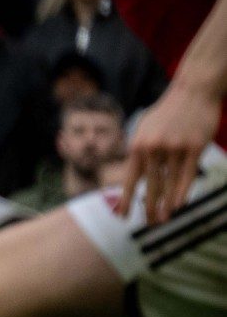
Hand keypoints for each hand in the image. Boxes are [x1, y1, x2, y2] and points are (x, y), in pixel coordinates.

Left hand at [120, 80, 220, 223]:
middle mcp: (153, 148)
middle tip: (148, 225)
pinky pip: (187, 175)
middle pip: (150, 185)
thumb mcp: (145, 128)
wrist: (192, 92)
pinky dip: (182, 191)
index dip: (126, 198)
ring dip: (166, 204)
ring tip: (163, 220)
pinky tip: (179, 205)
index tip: (122, 215)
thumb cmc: (168, 112)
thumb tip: (134, 170)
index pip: (130, 178)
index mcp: (138, 145)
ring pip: (169, 183)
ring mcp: (174, 149)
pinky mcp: (193, 148)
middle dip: (148, 207)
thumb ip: (140, 149)